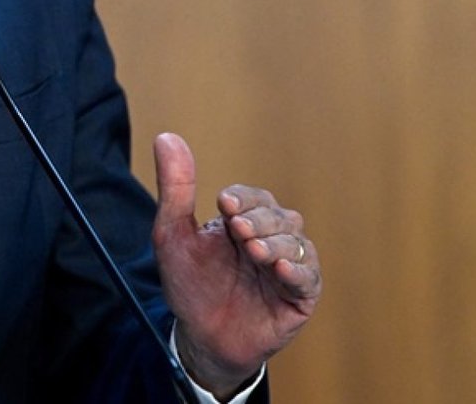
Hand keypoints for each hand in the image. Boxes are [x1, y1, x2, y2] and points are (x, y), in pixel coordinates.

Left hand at [151, 132, 320, 396]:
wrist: (201, 339)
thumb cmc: (189, 286)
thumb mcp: (173, 236)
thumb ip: (175, 189)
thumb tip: (166, 137)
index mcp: (241, 222)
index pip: (253, 197)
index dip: (243, 198)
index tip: (224, 203)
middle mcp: (269, 239)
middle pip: (279, 215)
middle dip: (260, 219)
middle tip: (239, 230)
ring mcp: (286, 267)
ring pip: (296, 241)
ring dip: (277, 242)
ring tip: (254, 250)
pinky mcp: (299, 296)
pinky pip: (309, 276)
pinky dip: (297, 269)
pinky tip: (278, 269)